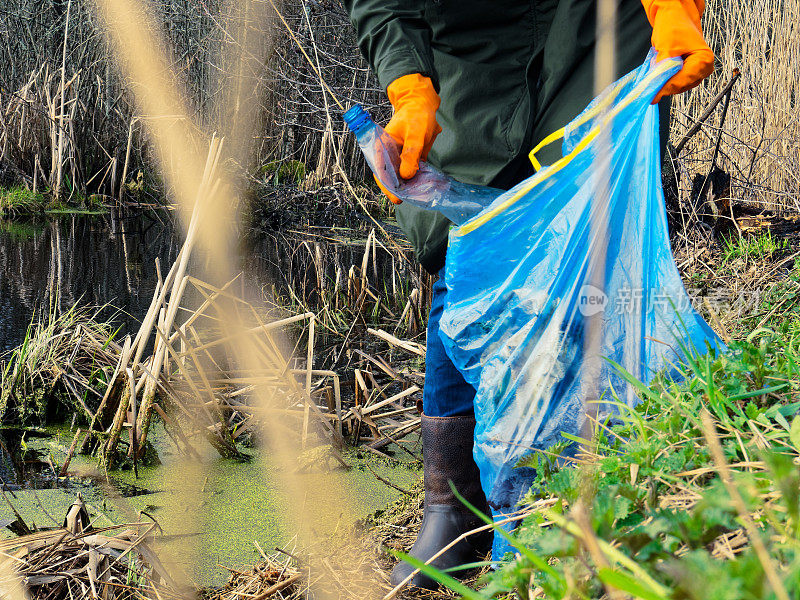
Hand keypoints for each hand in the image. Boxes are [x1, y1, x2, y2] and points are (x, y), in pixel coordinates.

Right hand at [380, 73, 441, 202]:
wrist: (423, 106)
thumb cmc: (416, 116)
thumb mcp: (415, 133)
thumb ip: (411, 153)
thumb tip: (406, 176)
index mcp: (382, 147)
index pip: (380, 170)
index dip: (387, 185)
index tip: (396, 197)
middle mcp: (388, 155)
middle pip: (388, 177)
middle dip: (397, 190)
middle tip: (406, 200)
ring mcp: (398, 158)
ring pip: (400, 178)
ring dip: (407, 187)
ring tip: (416, 196)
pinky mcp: (409, 161)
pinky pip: (411, 174)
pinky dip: (416, 181)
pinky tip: (423, 188)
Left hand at [643, 0, 714, 102]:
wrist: (674, 17)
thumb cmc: (674, 27)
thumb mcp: (667, 48)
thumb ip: (662, 69)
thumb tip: (654, 87)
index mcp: (704, 60)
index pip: (683, 80)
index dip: (666, 88)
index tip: (652, 97)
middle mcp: (703, 69)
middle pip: (681, 86)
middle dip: (664, 86)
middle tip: (648, 89)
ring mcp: (695, 72)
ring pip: (676, 86)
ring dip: (663, 83)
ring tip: (652, 76)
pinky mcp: (687, 73)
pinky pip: (674, 82)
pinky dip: (664, 81)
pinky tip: (656, 75)